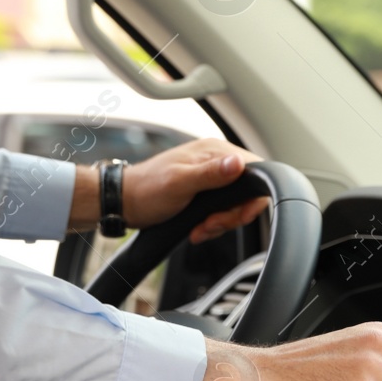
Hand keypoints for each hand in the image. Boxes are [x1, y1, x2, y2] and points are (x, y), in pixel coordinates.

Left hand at [123, 138, 269, 243]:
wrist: (125, 203)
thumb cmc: (146, 190)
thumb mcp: (179, 184)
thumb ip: (210, 174)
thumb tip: (238, 163)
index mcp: (215, 152)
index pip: (256, 172)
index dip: (251, 199)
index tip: (235, 216)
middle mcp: (217, 161)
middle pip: (248, 192)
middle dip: (232, 215)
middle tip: (211, 224)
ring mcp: (211, 176)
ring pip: (236, 204)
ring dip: (221, 223)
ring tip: (201, 228)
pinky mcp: (206, 192)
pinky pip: (223, 210)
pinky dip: (213, 224)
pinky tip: (198, 228)